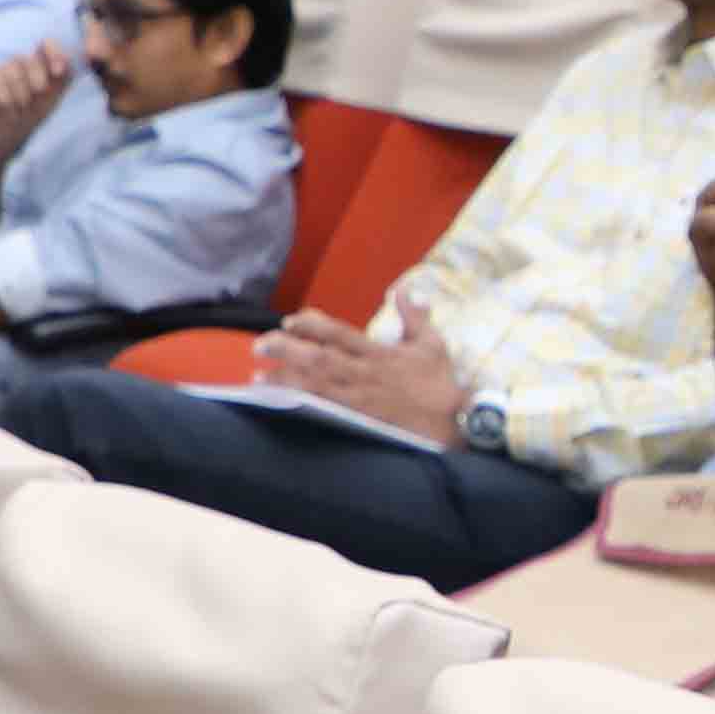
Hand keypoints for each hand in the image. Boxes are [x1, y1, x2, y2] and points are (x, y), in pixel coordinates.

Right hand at [0, 37, 78, 145]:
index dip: (53, 52)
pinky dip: (5, 98)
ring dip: (21, 94)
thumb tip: (66, 64)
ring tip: (21, 108)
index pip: (45, 44)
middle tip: (39, 93)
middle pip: (28, 59)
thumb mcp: (52, 99)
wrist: (8, 135)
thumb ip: (62, 81)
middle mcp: (19, 64)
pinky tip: (7, 108)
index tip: (58, 71)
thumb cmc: (32, 114)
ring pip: (12, 71)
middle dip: (37, 77)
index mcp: (39, 65)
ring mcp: (1, 70)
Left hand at [255, 310, 465, 440]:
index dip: (311, 325)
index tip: (290, 321)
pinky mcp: (360, 422)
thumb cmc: (442, 386)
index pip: (338, 333)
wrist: (457, 424)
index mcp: (379, 353)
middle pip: (318, 357)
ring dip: (284, 380)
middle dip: (286, 349)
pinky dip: (299, 406)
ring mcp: (361, 399)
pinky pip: (323, 411)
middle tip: (259, 345)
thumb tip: (406, 289)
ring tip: (257, 378)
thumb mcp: (432, 344)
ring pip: (315, 385)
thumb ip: (414, 316)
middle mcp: (365, 373)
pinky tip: (280, 405)